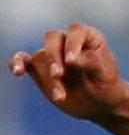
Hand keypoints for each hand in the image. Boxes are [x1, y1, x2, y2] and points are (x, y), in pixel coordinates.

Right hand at [10, 22, 127, 121]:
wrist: (100, 103)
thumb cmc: (106, 84)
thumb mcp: (105, 74)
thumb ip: (91, 63)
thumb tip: (71, 60)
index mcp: (88, 37)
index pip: (76, 31)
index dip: (72, 44)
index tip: (73, 61)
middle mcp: (67, 43)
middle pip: (53, 38)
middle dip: (53, 56)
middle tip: (58, 75)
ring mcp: (52, 56)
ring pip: (40, 56)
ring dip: (45, 74)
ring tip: (60, 96)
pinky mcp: (40, 70)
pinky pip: (23, 61)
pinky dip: (17, 63)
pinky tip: (18, 71)